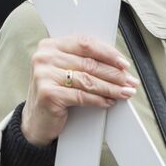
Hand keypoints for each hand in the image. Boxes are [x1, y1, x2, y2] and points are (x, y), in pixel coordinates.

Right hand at [20, 36, 139, 146]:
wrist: (35, 122)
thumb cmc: (55, 92)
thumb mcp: (66, 70)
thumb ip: (84, 60)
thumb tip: (118, 63)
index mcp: (51, 45)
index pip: (86, 43)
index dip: (108, 53)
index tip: (124, 63)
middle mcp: (45, 57)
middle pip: (89, 63)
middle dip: (114, 73)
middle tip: (130, 80)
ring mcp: (44, 75)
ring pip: (88, 80)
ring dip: (111, 87)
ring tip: (125, 92)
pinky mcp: (48, 94)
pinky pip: (81, 96)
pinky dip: (99, 99)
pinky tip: (109, 101)